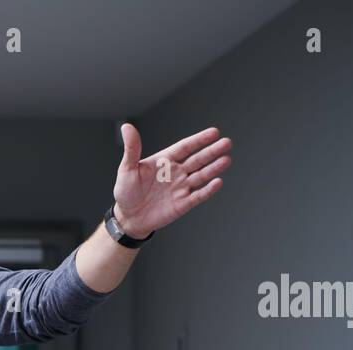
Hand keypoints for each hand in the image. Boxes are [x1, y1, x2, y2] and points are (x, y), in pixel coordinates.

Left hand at [111, 123, 231, 237]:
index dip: (199, 140)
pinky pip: (198, 195)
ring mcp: (181, 188)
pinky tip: (218, 182)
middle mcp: (176, 172)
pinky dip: (208, 190)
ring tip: (226, 160)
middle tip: (226, 143)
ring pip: (201, 176)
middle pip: (197, 159)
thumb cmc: (126, 192)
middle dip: (212, 151)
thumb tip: (127, 127)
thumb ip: (132, 148)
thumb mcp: (127, 169)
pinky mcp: (183, 204)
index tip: (214, 132)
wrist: (128, 218)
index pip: (185, 147)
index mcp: (165, 161)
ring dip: (214, 168)